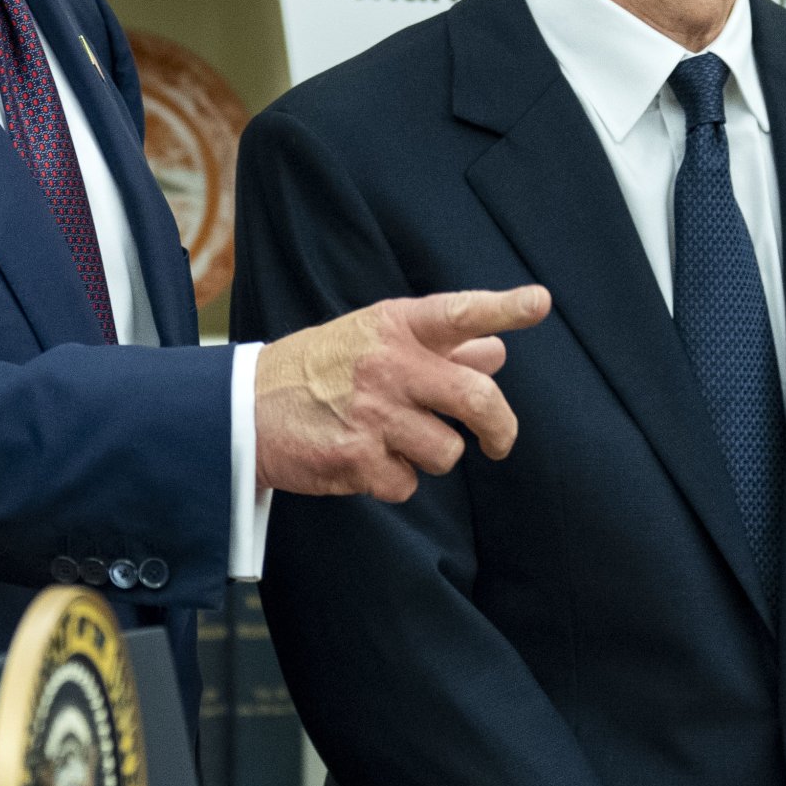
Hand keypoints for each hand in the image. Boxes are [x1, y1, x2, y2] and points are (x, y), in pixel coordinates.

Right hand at [253, 288, 549, 499]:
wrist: (244, 409)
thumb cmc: (320, 370)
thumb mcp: (372, 341)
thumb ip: (438, 346)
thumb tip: (497, 351)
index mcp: (393, 326)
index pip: (459, 313)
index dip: (504, 308)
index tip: (540, 302)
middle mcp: (387, 364)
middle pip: (478, 398)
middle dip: (500, 429)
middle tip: (497, 441)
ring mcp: (374, 413)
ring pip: (448, 452)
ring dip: (429, 455)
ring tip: (392, 441)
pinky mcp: (357, 459)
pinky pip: (409, 484)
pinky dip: (394, 481)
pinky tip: (364, 460)